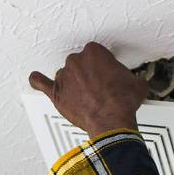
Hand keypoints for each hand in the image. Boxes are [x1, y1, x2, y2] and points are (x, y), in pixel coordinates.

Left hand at [29, 42, 147, 138]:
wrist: (112, 122)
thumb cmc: (121, 102)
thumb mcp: (136, 83)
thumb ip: (130, 77)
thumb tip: (134, 83)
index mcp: (94, 52)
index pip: (96, 54)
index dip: (102, 66)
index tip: (107, 75)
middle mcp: (76, 61)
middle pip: (79, 64)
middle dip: (87, 75)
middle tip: (97, 88)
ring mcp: (64, 77)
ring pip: (65, 76)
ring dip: (72, 84)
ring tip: (83, 96)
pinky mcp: (56, 93)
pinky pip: (41, 83)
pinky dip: (38, 81)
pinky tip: (37, 79)